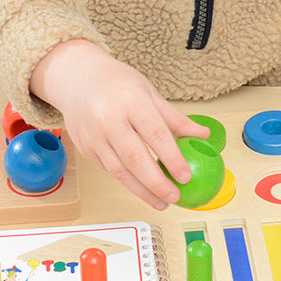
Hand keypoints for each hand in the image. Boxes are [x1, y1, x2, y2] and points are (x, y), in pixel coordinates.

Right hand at [30, 39, 207, 208]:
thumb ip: (174, 118)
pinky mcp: (85, 148)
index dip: (172, 158)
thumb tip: (203, 135)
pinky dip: (127, 182)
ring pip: (119, 171)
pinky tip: (141, 188)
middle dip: (157, 183)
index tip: (186, 176)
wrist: (77, 78)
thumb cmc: (116, 83)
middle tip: (174, 197)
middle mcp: (109, 119)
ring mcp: (94, 136)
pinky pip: (108, 170)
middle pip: (135, 158)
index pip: (156, 134)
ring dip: (142, 191)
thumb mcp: (149, 92)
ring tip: (161, 202)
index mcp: (131, 101)